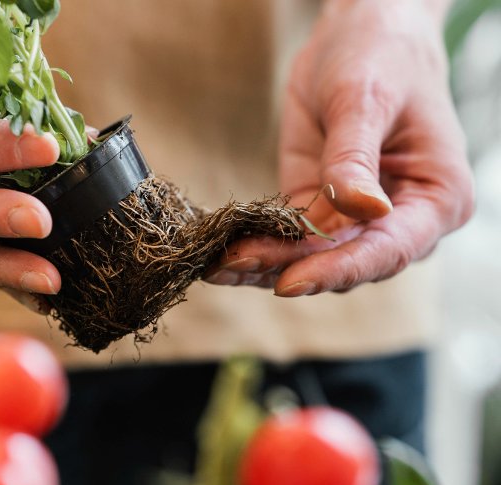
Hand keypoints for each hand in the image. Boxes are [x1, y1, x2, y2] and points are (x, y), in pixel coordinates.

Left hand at [205, 0, 473, 295]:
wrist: (360, 33)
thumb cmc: (381, 55)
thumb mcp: (365, 99)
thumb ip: (355, 157)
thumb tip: (364, 210)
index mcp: (438, 198)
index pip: (390, 248)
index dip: (338, 268)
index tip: (290, 282)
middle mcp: (402, 220)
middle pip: (345, 259)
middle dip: (287, 267)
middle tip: (233, 265)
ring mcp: (357, 218)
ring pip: (311, 256)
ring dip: (264, 263)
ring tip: (215, 266)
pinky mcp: (319, 206)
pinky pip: (289, 235)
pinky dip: (257, 243)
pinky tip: (221, 252)